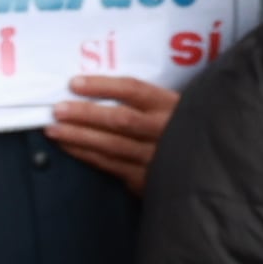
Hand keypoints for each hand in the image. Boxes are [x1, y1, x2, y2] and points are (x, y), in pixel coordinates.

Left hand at [44, 73, 178, 192]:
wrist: (209, 171)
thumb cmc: (185, 131)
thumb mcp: (178, 108)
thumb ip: (148, 100)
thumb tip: (100, 88)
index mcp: (171, 106)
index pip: (133, 90)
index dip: (102, 86)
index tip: (74, 83)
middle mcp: (164, 131)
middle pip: (119, 119)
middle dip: (84, 114)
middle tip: (57, 110)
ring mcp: (155, 158)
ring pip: (111, 145)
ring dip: (78, 137)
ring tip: (53, 129)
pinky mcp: (146, 180)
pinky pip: (110, 165)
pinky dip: (87, 155)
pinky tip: (69, 148)